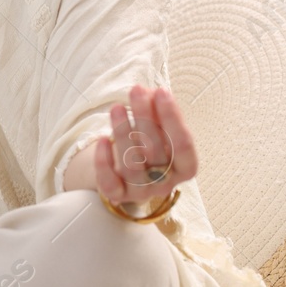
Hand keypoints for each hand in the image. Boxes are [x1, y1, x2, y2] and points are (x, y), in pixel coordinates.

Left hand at [94, 85, 198, 208]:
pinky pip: (110, 185)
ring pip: (132, 166)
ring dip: (123, 134)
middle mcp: (166, 183)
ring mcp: (142, 192)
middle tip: (136, 90)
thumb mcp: (159, 125)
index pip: (183, 146)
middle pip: (156, 152)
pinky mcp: (119, 196)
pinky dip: (104, 163)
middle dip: (145, 117)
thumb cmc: (150, 141)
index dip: (173, 119)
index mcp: (185, 167)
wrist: (128, 166)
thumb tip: (150, 93)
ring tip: (116, 107)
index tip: (162, 92)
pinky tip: (101, 140)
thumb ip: (158, 110)